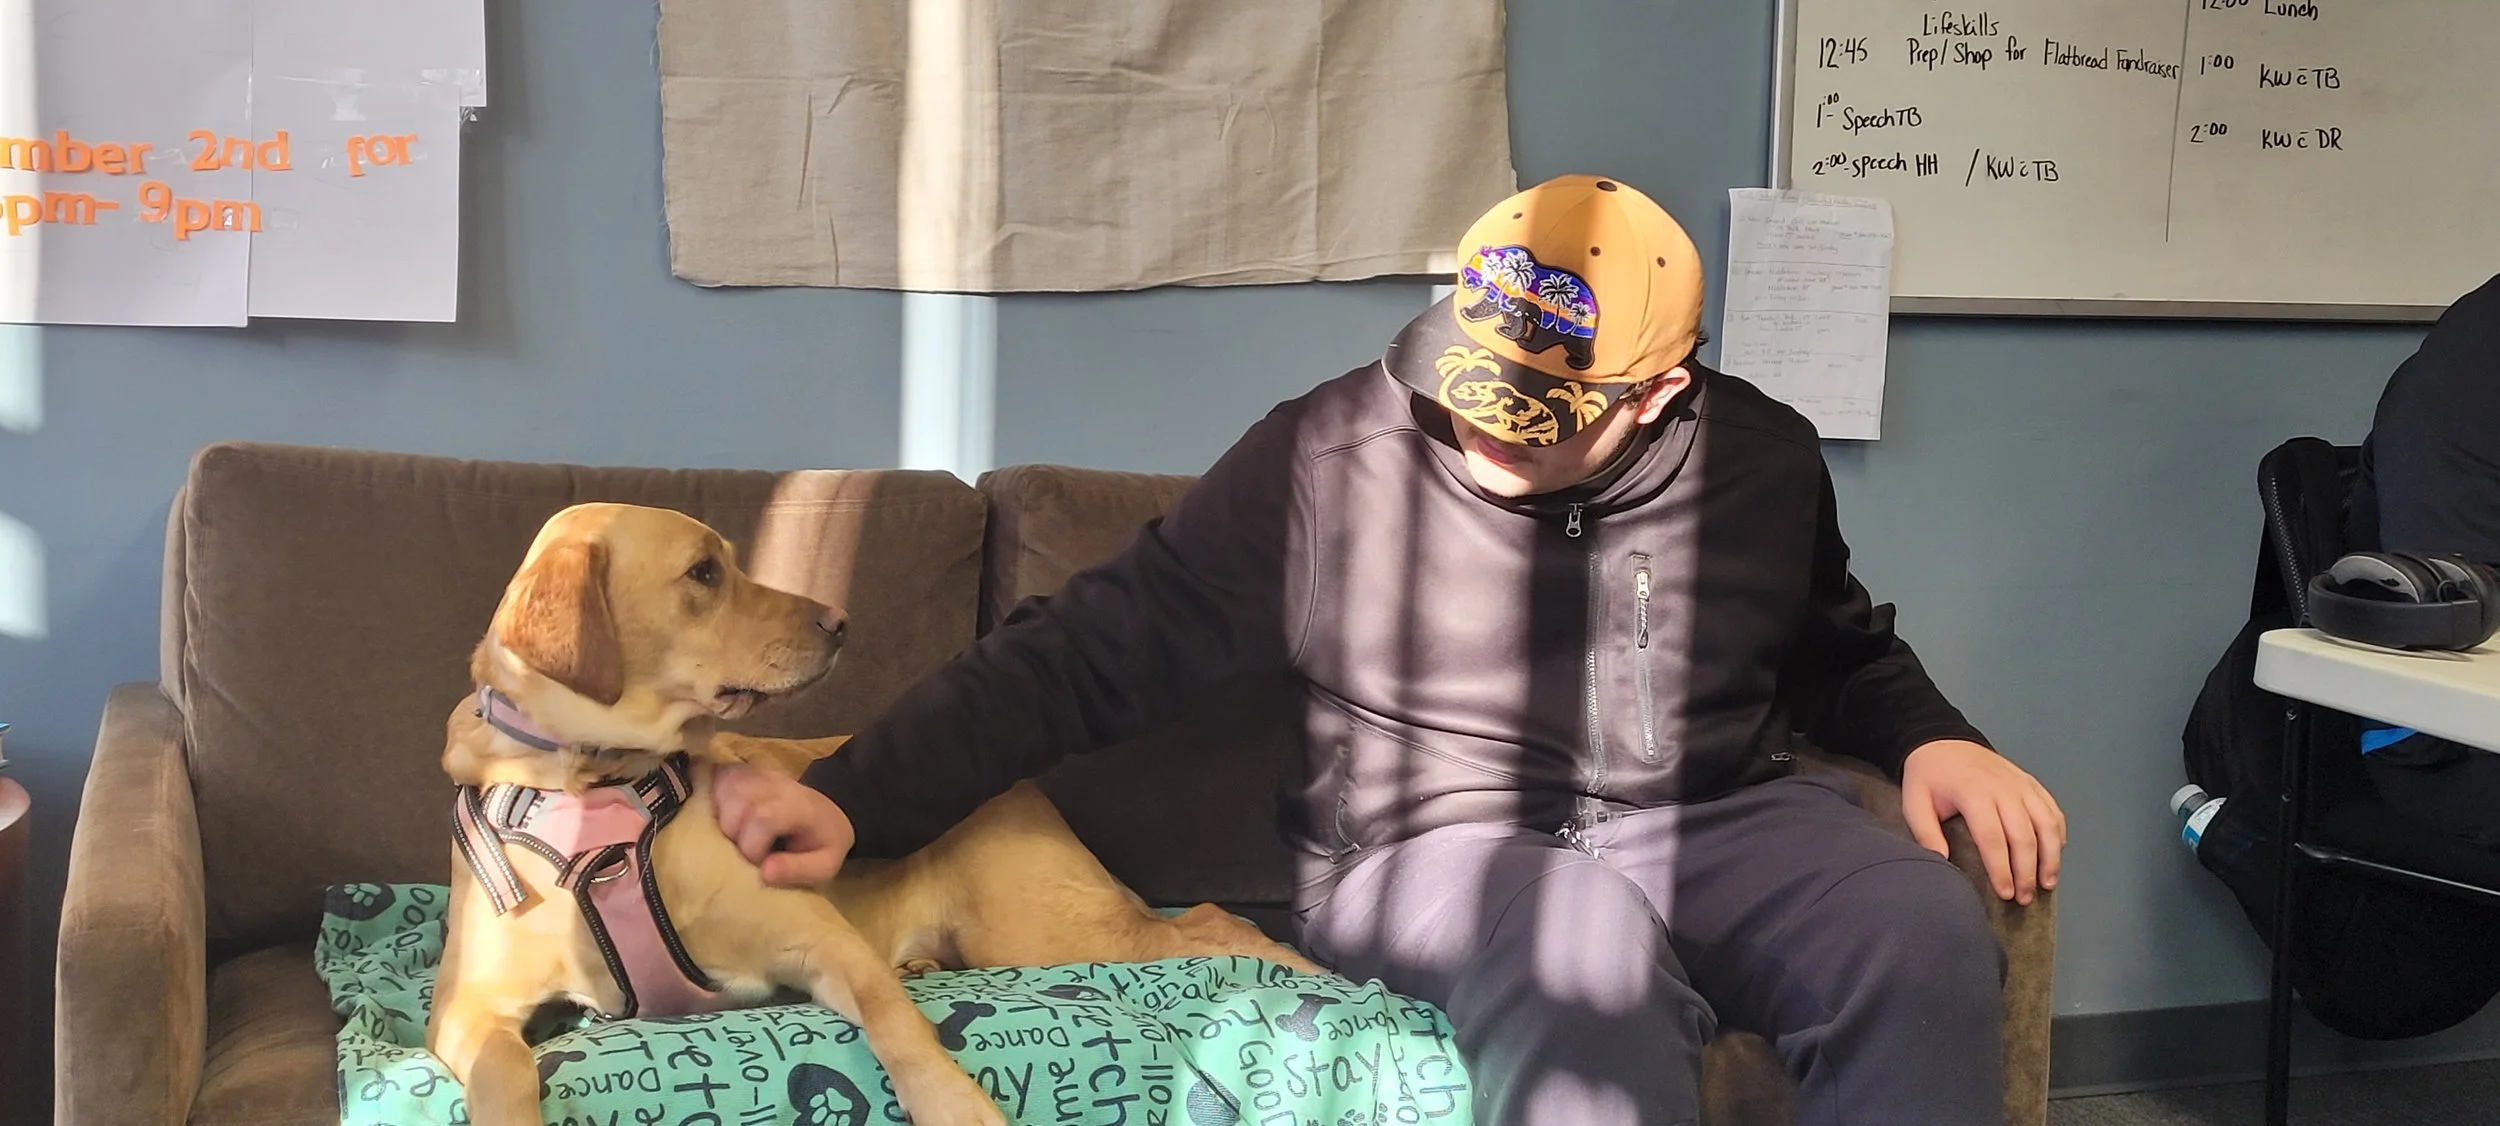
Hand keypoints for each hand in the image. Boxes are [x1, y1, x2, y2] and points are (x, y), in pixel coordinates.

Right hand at [711, 763, 854, 887]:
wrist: (828, 813)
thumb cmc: (822, 843)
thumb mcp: (824, 865)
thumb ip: (798, 870)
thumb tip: (765, 872)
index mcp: (798, 806)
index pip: (762, 817)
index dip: (751, 846)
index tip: (758, 862)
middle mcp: (776, 784)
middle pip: (737, 801)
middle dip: (732, 833)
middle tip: (744, 848)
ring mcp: (757, 774)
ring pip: (722, 787)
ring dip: (720, 817)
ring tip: (735, 834)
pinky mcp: (742, 771)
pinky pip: (717, 778)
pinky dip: (713, 798)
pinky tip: (723, 816)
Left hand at [1900, 739, 2065, 905]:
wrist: (1944, 742)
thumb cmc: (1929, 778)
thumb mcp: (1914, 802)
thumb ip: (1926, 833)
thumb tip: (1942, 863)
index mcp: (1973, 793)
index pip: (1993, 839)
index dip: (2001, 869)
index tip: (2005, 894)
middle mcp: (2004, 789)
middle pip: (2024, 836)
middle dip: (2027, 871)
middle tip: (2024, 898)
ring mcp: (2021, 785)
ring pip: (2046, 824)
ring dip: (2051, 857)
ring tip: (2047, 884)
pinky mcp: (2031, 783)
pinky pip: (2052, 811)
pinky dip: (2058, 834)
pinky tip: (2055, 855)